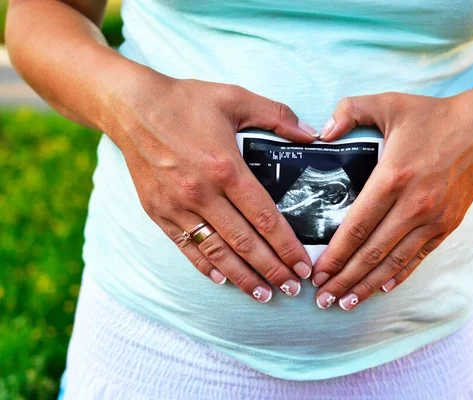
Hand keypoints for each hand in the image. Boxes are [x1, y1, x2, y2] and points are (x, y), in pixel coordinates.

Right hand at [110, 73, 318, 302]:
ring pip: (216, 252)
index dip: (287, 245)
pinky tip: (222, 280)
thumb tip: (312, 133)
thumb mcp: (236, 98)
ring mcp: (177, 206)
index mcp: (226, 168)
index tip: (304, 264)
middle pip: (244, 242)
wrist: (131, 107)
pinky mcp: (158, 212)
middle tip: (293, 288)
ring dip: (243, 277)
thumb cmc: (185, 100)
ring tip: (264, 295)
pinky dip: (205, 266)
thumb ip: (278, 116)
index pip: (265, 218)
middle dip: (272, 269)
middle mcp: (202, 193)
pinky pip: (185, 247)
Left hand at [311, 92, 472, 309]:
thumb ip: (349, 111)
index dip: (334, 255)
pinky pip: (418, 257)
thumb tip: (320, 134)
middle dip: (344, 279)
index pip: (356, 227)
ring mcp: (434, 219)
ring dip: (367, 285)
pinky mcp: (448, 225)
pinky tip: (380, 289)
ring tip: (345, 303)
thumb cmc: (432, 115)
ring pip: (393, 262)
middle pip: (371, 253)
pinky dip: (398, 276)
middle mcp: (414, 205)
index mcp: (393, 177)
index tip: (317, 272)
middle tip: (323, 298)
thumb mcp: (388, 103)